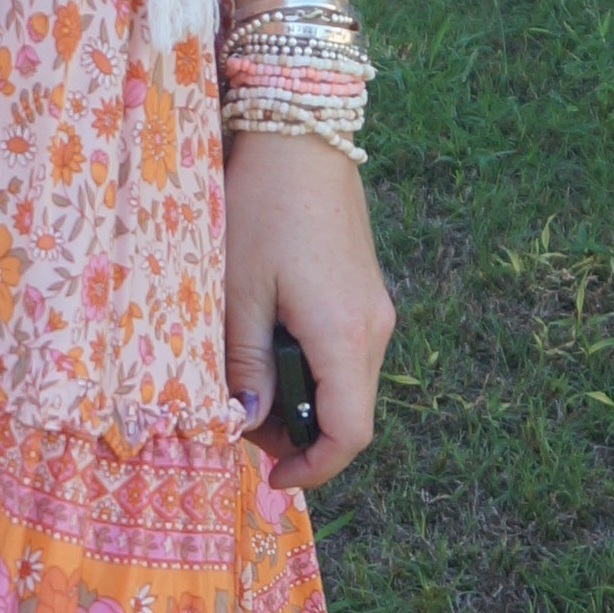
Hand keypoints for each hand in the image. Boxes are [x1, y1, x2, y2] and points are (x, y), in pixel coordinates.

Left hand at [223, 132, 392, 492]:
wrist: (300, 134)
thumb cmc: (262, 207)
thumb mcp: (239, 291)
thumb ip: (245, 363)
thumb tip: (247, 424)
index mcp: (344, 336)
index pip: (350, 434)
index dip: (314, 469)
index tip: (271, 478)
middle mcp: (373, 328)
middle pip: (350, 414)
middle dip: (299, 435)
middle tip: (238, 423)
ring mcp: (375, 307)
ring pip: (348, 384)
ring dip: (304, 400)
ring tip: (245, 384)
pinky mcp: (365, 290)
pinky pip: (346, 352)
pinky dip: (312, 369)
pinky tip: (268, 347)